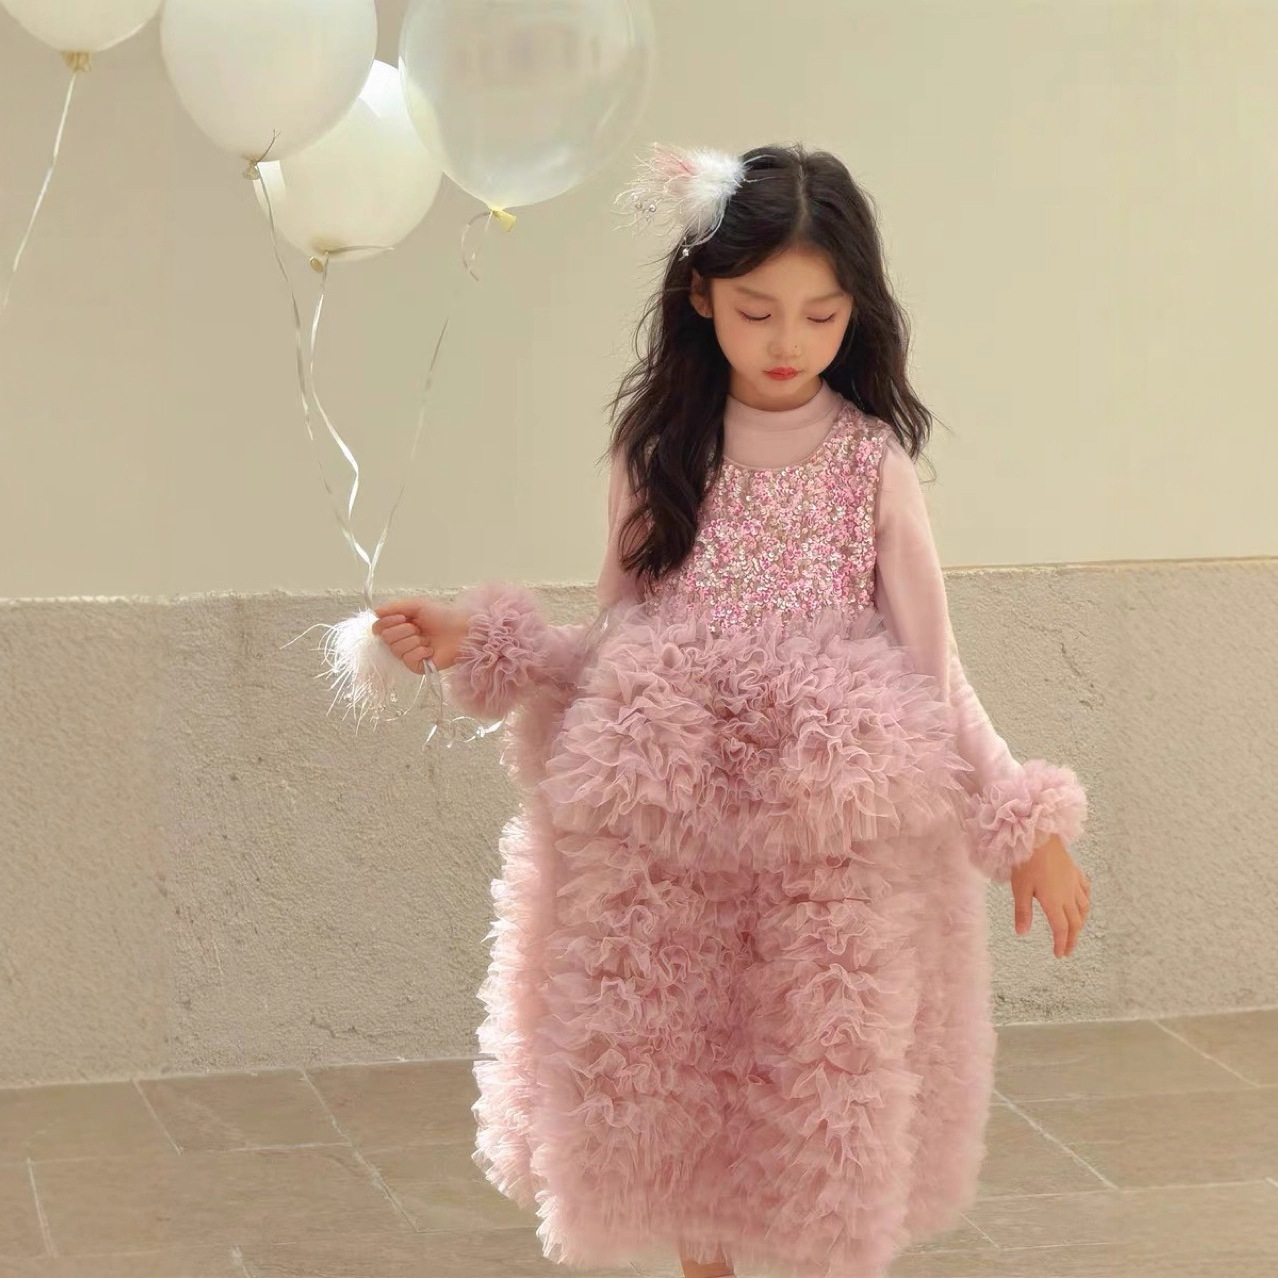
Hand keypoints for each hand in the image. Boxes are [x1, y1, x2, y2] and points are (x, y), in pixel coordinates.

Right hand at [371, 597, 471, 673]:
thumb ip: (394, 607)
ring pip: (396, 650)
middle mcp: (400, 641)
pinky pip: (408, 660)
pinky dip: (420, 652)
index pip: (378, 628)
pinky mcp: (417, 667)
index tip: (402, 617)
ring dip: (414, 640)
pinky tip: (430, 649)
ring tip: (427, 638)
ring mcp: (408, 655)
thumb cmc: (442, 616)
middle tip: (419, 628)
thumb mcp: (417, 605)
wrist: (462, 630)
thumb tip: (375, 612)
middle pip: (386, 638)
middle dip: (403, 630)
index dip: (387, 622)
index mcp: (398, 626)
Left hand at [1010, 834, 1090, 957]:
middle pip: (1075, 922)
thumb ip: (1023, 912)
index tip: (1060, 954)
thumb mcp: (1020, 889)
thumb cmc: (1026, 862)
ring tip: (1075, 930)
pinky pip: (1085, 891)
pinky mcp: (1075, 872)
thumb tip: (1022, 933)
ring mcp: (1074, 883)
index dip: (1062, 943)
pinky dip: (1085, 902)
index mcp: (1054, 902)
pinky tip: (1083, 903)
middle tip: (1067, 950)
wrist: (1039, 836)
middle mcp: (1068, 895)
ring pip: (1083, 909)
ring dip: (1080, 923)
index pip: (1061, 929)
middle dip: (1072, 939)